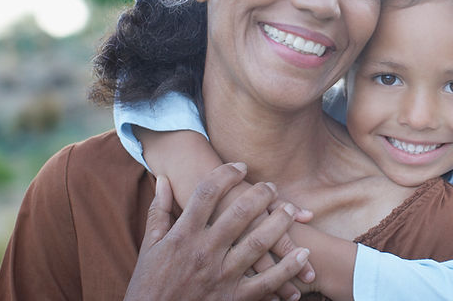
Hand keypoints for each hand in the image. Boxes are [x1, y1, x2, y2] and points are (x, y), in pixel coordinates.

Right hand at [125, 163, 309, 300]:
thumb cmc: (149, 284)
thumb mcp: (149, 247)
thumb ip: (158, 212)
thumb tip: (163, 179)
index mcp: (182, 236)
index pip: (207, 194)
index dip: (226, 175)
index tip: (240, 166)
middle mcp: (204, 252)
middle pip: (239, 213)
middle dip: (260, 195)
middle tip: (271, 186)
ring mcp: (221, 276)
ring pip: (258, 243)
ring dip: (279, 223)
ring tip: (290, 210)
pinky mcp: (234, 299)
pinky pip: (267, 281)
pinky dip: (287, 268)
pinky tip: (303, 254)